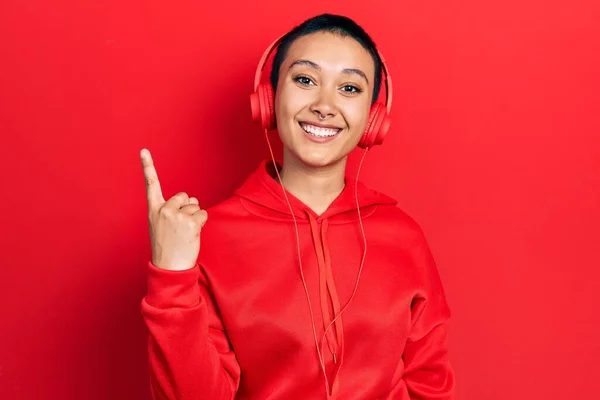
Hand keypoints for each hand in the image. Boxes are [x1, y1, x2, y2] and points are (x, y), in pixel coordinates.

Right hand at [140, 149, 207, 270]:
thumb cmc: (167, 247)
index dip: (147, 166)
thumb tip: (191, 199)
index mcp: (153, 210)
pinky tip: (192, 235)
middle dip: (187, 208)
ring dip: (195, 218)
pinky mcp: (190, 222)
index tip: (143, 151)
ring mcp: (176, 216)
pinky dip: (202, 223)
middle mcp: (163, 210)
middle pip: (184, 196)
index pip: (150, 185)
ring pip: (195, 206)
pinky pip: (203, 214)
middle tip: (180, 227)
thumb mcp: (161, 226)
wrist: (169, 268)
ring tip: (185, 233)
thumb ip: (171, 210)